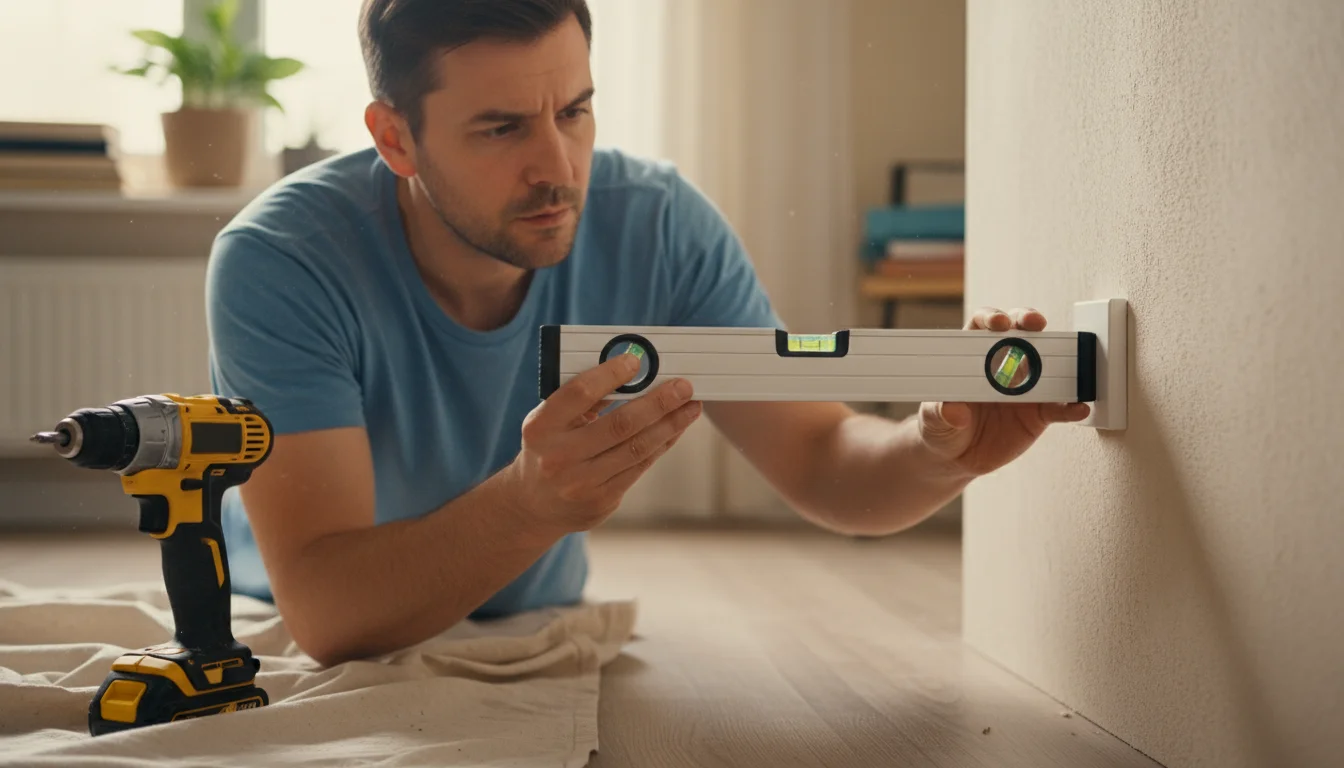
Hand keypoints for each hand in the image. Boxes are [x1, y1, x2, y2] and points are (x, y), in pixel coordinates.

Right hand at [503, 353, 702, 533]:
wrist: (533, 505)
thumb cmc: (548, 450)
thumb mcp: (550, 422)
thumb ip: (583, 400)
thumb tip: (632, 373)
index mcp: (541, 428)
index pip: (580, 393)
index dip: (610, 374)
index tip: (637, 361)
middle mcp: (559, 457)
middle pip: (619, 424)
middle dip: (658, 403)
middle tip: (683, 387)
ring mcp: (581, 482)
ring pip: (636, 448)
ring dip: (670, 424)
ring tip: (691, 406)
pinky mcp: (601, 500)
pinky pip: (640, 466)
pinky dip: (662, 444)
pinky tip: (675, 428)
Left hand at [917, 306, 1089, 476]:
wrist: (953, 457)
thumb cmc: (940, 426)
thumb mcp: (931, 419)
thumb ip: (939, 413)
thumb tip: (953, 410)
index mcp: (973, 356)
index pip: (983, 326)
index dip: (992, 318)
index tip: (997, 324)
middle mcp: (1002, 365)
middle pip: (1020, 334)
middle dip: (1028, 322)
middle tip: (1033, 324)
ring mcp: (1024, 388)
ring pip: (1047, 365)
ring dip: (1061, 360)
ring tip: (1070, 361)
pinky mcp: (1038, 414)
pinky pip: (1059, 408)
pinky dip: (1071, 407)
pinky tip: (1078, 407)